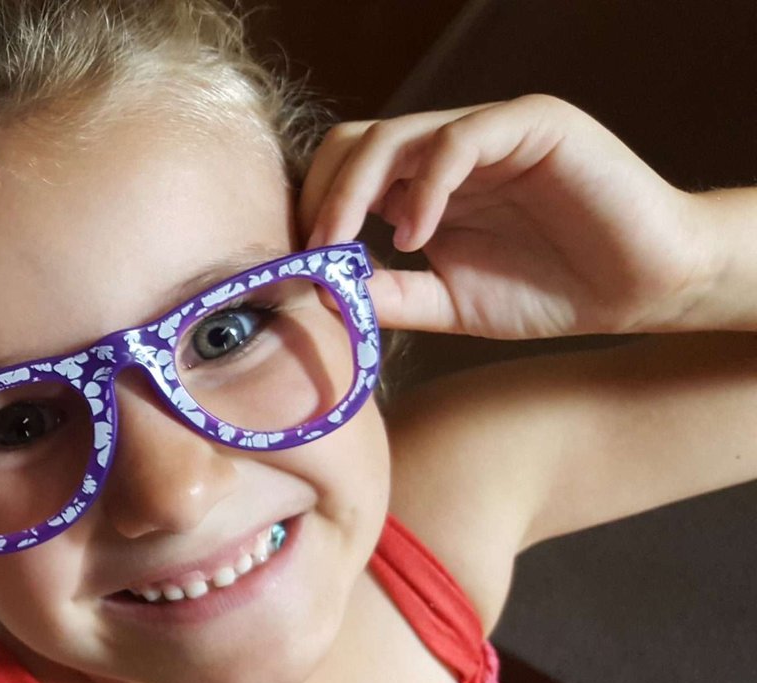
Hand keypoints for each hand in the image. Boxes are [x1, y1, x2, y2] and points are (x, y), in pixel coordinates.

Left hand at [299, 94, 713, 337]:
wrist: (643, 288)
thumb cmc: (553, 291)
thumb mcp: (450, 302)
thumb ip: (390, 294)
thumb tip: (319, 295)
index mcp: (425, 183)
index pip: (346, 171)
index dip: (315, 209)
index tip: (296, 261)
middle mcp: (450, 149)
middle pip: (357, 142)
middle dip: (323, 194)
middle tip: (312, 249)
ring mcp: (489, 131)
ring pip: (395, 133)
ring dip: (356, 189)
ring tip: (346, 244)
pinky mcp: (531, 124)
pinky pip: (458, 139)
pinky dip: (424, 186)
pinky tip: (415, 235)